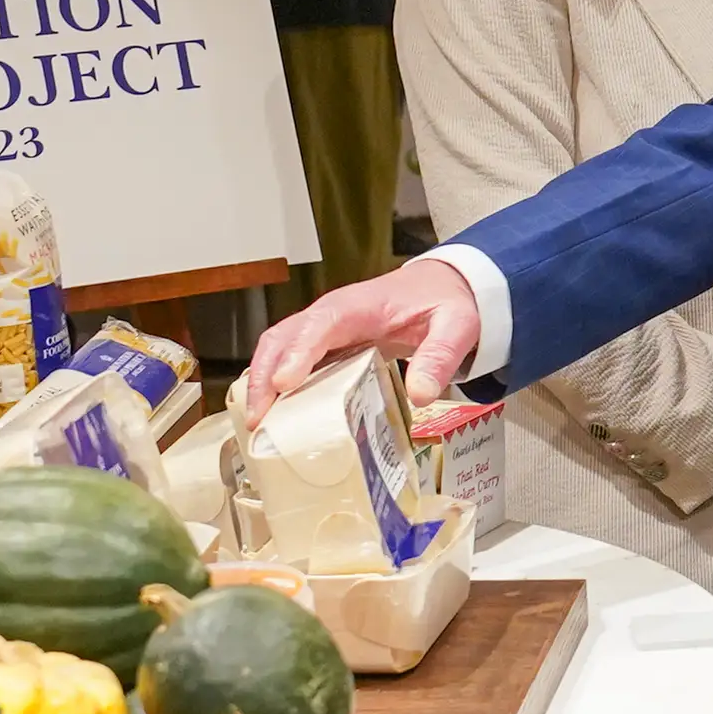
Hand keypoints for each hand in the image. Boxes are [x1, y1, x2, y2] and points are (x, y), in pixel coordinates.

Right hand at [247, 257, 482, 407]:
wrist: (441, 288)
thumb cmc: (443, 304)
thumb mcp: (456, 327)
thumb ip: (439, 357)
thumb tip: (421, 395)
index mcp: (359, 306)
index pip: (321, 324)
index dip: (299, 352)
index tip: (284, 384)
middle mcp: (331, 315)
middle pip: (283, 337)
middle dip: (263, 376)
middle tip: (258, 419)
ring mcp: (322, 329)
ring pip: (277, 349)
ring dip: (261, 384)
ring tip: (257, 425)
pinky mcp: (323, 345)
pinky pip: (289, 362)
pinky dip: (274, 386)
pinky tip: (273, 416)